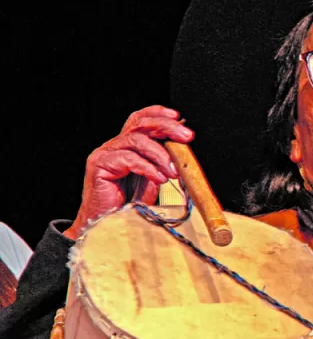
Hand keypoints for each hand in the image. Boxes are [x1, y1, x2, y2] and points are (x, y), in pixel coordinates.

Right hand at [65, 106, 192, 239]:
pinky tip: (160, 179)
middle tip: (186, 137)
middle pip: (140, 124)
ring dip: (161, 154)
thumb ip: (163, 163)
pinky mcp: (99, 165)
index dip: (158, 114)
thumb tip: (183, 150)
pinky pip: (128, 158)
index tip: (179, 118)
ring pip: (136, 141)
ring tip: (174, 172)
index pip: (140, 119)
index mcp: (126, 146)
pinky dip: (149, 168)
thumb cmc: (129, 204)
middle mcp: (114, 146)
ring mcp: (105, 154)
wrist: (108, 224)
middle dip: (167, 127)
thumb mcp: (153, 179)